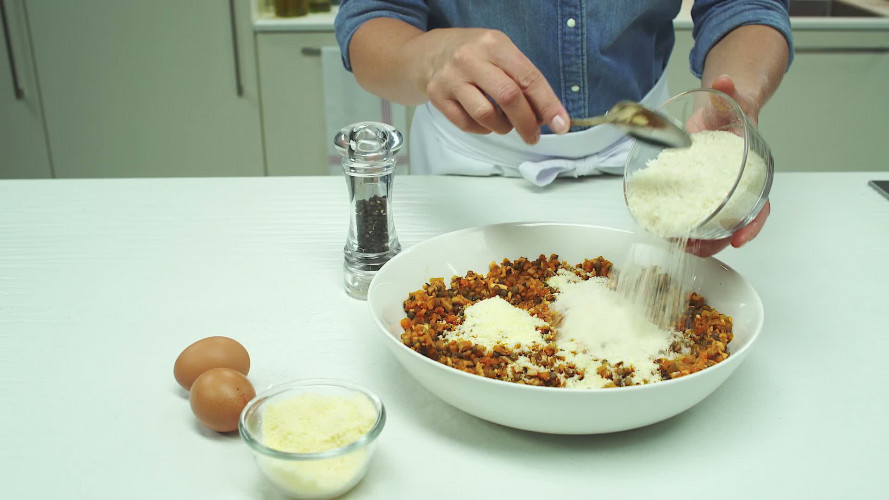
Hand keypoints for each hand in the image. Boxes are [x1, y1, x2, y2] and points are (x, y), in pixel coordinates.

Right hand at [422, 28, 569, 143]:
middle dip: (527, 123)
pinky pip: (467, 124)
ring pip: (486, 115)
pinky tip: (486, 123)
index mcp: (494, 43)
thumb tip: (545, 113)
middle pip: (509, 97)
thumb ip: (521, 78)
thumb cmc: (474, 56)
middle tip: (534, 136)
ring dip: (504, 127)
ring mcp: (450, 78)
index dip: (548, 104)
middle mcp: (470, 58)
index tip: (562, 124)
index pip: (528, 78)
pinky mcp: (436, 96)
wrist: (427, 54)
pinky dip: (483, 129)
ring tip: (506, 125)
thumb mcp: (499, 52)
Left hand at [686, 75, 770, 256]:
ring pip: (711, 224)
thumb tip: (724, 80)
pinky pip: (689, 212)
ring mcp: (713, 192)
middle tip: (699, 250)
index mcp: (751, 172)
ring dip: (697, 240)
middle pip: (732, 223)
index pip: (760, 204)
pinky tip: (664, 231)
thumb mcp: (732, 101)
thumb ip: (730, 91)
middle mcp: (734, 188)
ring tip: (680, 247)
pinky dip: (679, 223)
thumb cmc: (730, 112)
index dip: (752, 224)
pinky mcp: (692, 190)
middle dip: (717, 241)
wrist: (717, 113)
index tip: (740, 239)